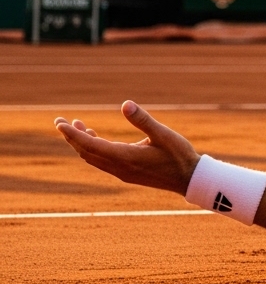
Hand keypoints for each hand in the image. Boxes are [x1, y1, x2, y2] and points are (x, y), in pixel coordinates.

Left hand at [55, 101, 200, 195]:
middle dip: (71, 137)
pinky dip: (92, 149)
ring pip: (92, 158)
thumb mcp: (164, 134)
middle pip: (86, 152)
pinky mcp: (126, 174)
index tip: (60, 123)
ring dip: (81, 143)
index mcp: (125, 157)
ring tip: (76, 125)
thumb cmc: (179, 155)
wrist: (188, 179)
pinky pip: (100, 162)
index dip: (73, 134)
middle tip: (60, 121)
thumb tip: (125, 104)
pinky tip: (96, 138)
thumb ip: (143, 120)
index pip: (91, 144)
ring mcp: (121, 172)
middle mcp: (119, 167)